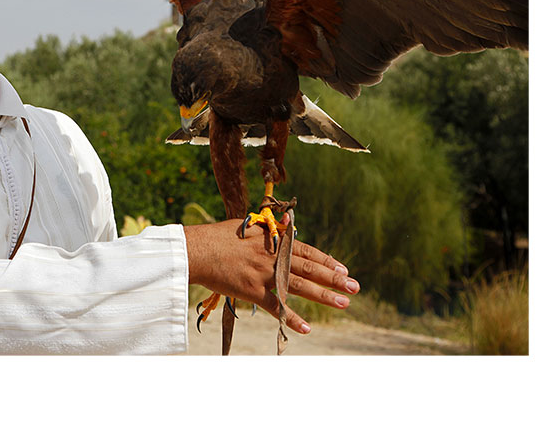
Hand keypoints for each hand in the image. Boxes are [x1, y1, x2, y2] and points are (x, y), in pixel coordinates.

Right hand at [183, 215, 358, 334]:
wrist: (199, 250)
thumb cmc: (222, 236)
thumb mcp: (251, 227)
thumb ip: (271, 231)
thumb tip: (288, 227)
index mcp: (276, 240)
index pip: (308, 252)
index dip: (327, 261)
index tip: (343, 269)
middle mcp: (275, 257)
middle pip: (311, 269)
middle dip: (335, 279)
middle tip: (354, 287)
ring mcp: (265, 274)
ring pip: (300, 286)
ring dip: (324, 296)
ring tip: (343, 303)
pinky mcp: (253, 291)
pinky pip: (276, 307)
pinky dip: (291, 318)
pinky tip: (306, 328)